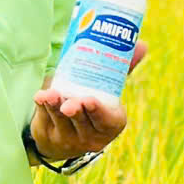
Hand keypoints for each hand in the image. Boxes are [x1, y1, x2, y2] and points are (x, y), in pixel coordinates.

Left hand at [31, 41, 145, 162]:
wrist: (64, 132)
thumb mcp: (105, 90)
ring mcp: (69, 139)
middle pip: (83, 123)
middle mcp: (91, 136)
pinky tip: (40, 97)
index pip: (107, 121)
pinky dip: (42, 108)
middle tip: (70, 103)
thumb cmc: (90, 105)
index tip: (89, 100)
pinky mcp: (48, 136)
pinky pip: (45, 120)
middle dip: (77, 111)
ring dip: (55, 107)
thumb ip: (119, 69)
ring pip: (62, 121)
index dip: (99, 111)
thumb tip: (142, 44)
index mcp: (111, 124)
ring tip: (50, 95)